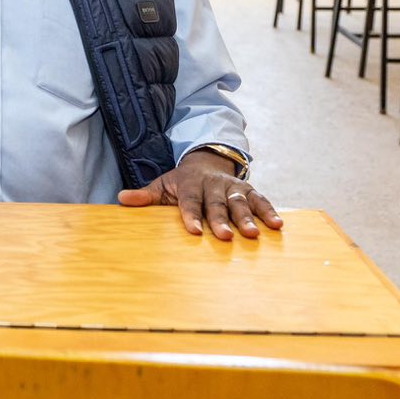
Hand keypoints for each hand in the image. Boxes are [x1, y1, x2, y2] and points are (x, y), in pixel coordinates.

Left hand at [117, 151, 282, 240]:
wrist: (206, 160)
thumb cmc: (181, 182)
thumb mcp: (162, 185)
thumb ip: (145, 195)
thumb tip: (121, 198)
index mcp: (191, 184)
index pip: (189, 201)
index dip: (191, 215)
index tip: (193, 231)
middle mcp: (214, 184)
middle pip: (217, 204)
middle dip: (221, 221)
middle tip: (226, 237)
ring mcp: (233, 187)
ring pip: (241, 202)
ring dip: (248, 218)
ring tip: (254, 235)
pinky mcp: (249, 189)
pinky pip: (260, 200)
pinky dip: (269, 211)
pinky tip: (278, 226)